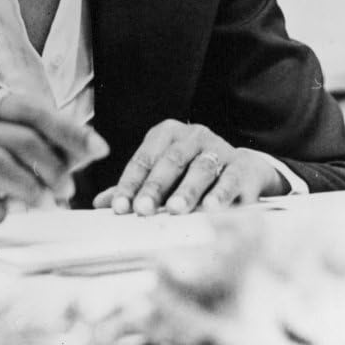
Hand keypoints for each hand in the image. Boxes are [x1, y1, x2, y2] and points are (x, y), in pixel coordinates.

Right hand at [0, 88, 108, 243]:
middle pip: (21, 137)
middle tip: (69, 188)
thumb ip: (37, 144)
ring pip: (1, 164)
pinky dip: (2, 210)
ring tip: (48, 203)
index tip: (99, 148)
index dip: (68, 129)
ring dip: (33, 188)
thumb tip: (89, 149)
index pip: (30, 108)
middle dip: (55, 166)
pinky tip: (7, 212)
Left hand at [92, 120, 286, 215]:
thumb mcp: (164, 175)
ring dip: (188, 190)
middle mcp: (193, 135)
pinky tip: (212, 210)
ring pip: (201, 168)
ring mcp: (220, 147)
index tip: (119, 208)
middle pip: (171, 161)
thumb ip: (136, 187)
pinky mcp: (243, 165)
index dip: (130, 183)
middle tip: (143, 210)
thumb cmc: (192, 174)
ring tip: (176, 210)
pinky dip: (222, 195)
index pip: (144, 158)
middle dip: (155, 187)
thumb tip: (101, 204)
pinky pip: (231, 179)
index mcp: (168, 133)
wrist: (243, 170)